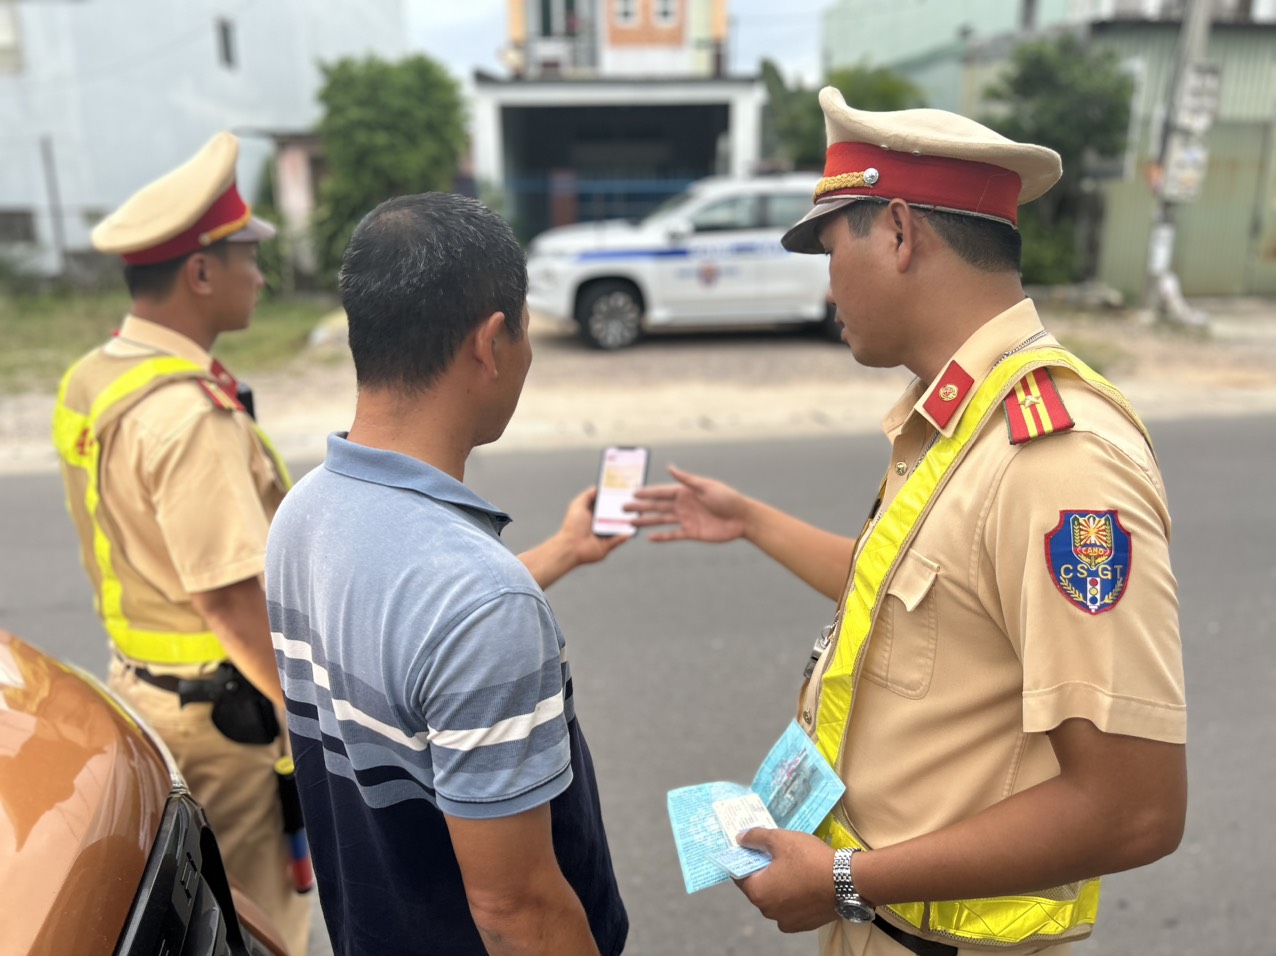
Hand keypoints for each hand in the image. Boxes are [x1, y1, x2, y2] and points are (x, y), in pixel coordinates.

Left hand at [556, 487, 628, 566]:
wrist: (571, 546)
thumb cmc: (572, 526)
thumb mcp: (578, 505)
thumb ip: (587, 495)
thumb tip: (598, 487)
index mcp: (592, 514)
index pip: (605, 505)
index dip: (613, 499)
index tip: (623, 492)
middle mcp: (598, 524)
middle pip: (614, 515)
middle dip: (623, 510)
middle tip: (633, 503)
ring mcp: (603, 535)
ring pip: (619, 528)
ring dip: (626, 523)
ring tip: (635, 516)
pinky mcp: (607, 546)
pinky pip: (619, 540)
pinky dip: (624, 536)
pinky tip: (630, 530)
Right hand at [624, 465, 749, 542]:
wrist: (743, 518)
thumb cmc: (728, 498)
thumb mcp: (706, 486)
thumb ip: (686, 480)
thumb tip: (670, 468)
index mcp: (686, 492)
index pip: (661, 492)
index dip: (647, 492)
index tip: (632, 492)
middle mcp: (684, 505)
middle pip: (657, 506)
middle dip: (641, 506)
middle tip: (623, 507)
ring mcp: (686, 519)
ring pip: (661, 520)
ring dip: (646, 521)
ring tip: (631, 522)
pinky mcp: (692, 533)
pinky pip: (673, 535)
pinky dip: (662, 537)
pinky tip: (649, 537)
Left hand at [734, 828, 837, 933]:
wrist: (847, 882)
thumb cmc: (810, 859)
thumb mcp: (781, 839)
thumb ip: (756, 837)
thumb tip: (740, 838)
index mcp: (758, 892)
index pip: (740, 875)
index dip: (745, 860)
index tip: (754, 849)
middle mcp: (768, 911)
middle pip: (758, 888)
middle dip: (764, 872)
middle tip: (777, 855)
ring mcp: (786, 921)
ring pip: (776, 899)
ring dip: (779, 885)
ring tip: (794, 868)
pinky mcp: (804, 925)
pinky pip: (791, 908)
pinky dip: (794, 897)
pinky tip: (805, 883)